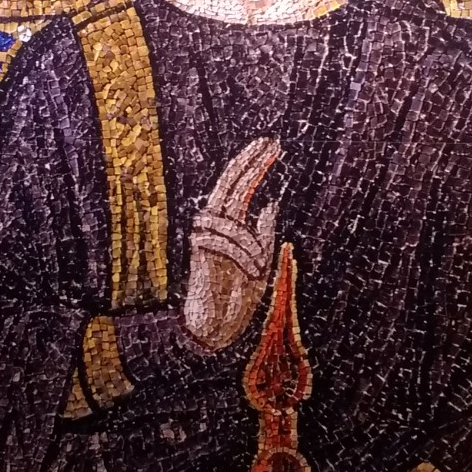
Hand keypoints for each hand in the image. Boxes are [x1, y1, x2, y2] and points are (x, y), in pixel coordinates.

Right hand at [182, 137, 279, 350]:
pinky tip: (251, 271)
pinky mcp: (200, 251)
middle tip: (271, 144)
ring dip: (253, 243)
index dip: (253, 165)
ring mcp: (205, 237)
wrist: (218, 327)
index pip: (239, 186)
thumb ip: (262, 234)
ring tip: (257, 268)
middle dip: (251, 163)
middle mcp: (214, 226)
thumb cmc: (238, 295)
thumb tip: (269, 204)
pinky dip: (245, 255)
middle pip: (230, 185)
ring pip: (235, 220)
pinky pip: (229, 241)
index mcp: (229, 225)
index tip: (271, 146)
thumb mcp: (260, 260)